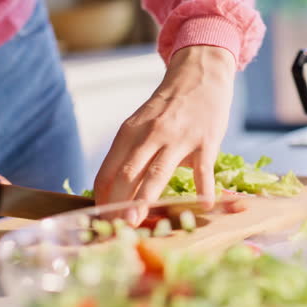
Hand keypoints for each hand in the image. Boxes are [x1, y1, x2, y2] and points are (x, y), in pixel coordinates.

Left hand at [94, 45, 235, 212]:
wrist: (199, 77)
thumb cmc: (168, 109)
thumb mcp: (142, 125)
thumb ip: (130, 155)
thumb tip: (115, 194)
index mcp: (129, 133)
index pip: (108, 171)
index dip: (102, 197)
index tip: (101, 221)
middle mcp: (150, 135)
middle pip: (128, 174)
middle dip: (118, 203)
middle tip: (114, 228)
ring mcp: (178, 138)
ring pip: (157, 173)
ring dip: (144, 200)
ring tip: (136, 222)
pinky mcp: (205, 141)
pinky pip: (203, 170)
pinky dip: (203, 190)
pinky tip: (203, 206)